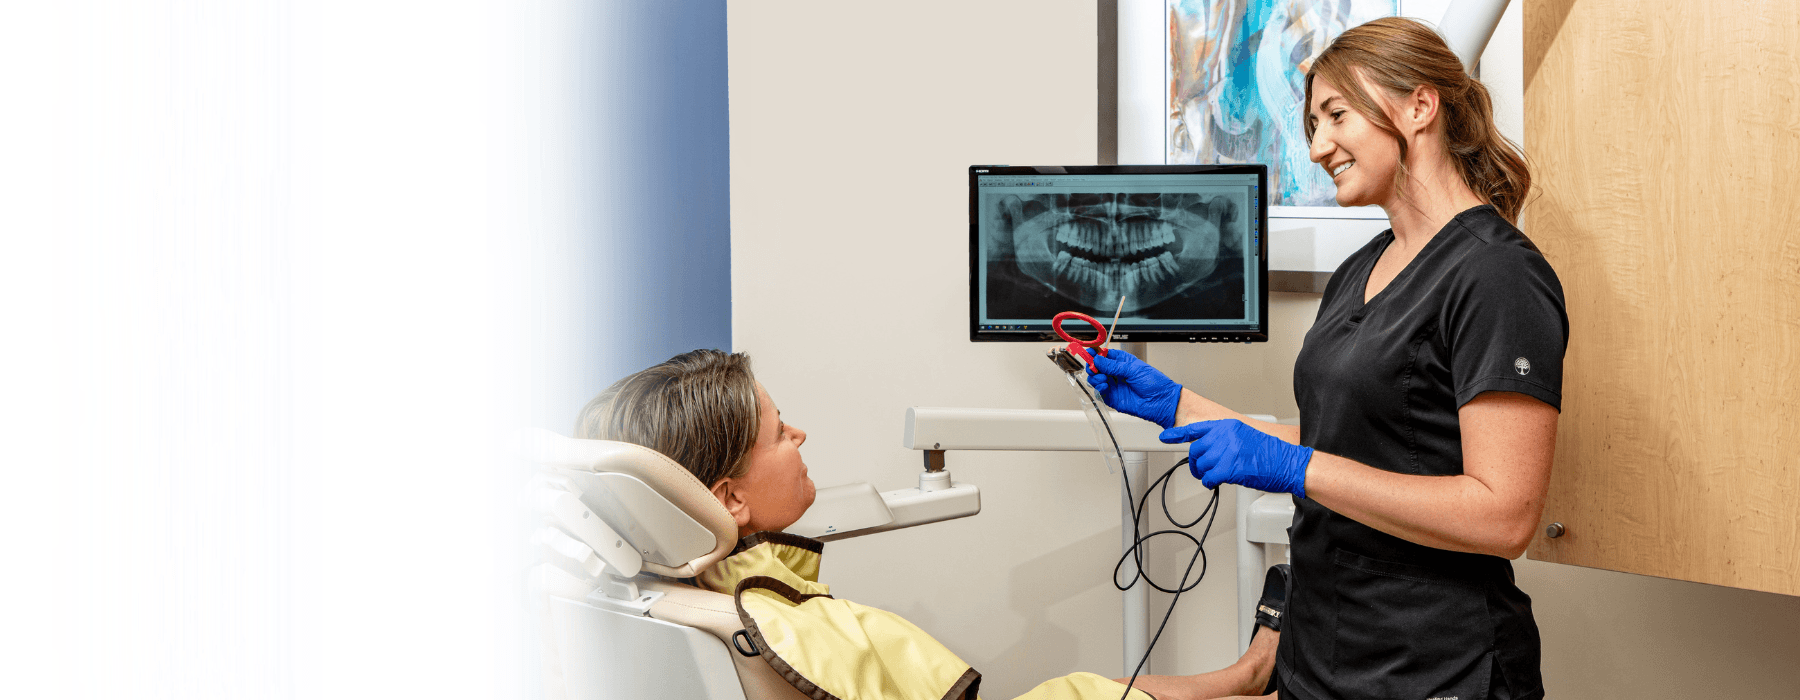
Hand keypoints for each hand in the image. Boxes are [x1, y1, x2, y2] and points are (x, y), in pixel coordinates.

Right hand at [1083, 348, 1182, 428]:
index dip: (1096, 353)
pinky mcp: (1113, 399)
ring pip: (1096, 380)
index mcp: (1123, 362)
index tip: (1089, 352)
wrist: (1161, 401)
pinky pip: (1100, 393)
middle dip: (1092, 366)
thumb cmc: (1155, 383)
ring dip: (1095, 378)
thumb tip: (1098, 360)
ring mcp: (1114, 386)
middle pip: (1097, 368)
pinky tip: (1104, 386)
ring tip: (1102, 378)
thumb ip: (1113, 366)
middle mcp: (1117, 374)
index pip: (1105, 355)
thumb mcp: (1133, 369)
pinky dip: (1098, 389)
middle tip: (1093, 367)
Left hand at [1159, 420, 1313, 497]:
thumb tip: (1209, 451)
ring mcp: (1226, 451)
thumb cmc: (1272, 454)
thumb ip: (1225, 440)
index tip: (1165, 437)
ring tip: (1214, 478)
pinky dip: (1210, 483)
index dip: (1178, 434)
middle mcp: (1225, 436)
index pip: (1197, 428)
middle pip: (1196, 450)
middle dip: (1196, 463)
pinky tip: (1217, 483)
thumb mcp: (1245, 437)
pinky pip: (1209, 478)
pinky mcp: (1229, 468)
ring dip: (1204, 475)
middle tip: (1201, 471)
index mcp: (1228, 426)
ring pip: (1201, 465)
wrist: (1289, 464)